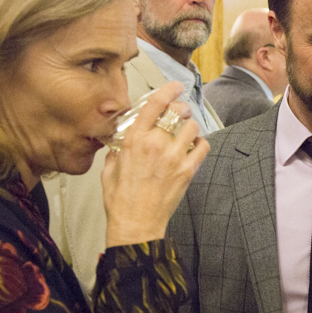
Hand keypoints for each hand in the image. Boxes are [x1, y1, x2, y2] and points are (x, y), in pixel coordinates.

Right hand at [102, 81, 208, 246]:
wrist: (135, 225)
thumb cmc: (120, 201)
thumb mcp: (108, 170)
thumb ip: (116, 151)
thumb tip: (119, 142)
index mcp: (133, 141)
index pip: (154, 104)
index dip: (168, 90)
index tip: (175, 87)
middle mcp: (154, 145)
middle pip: (177, 112)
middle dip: (181, 109)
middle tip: (181, 113)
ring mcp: (173, 158)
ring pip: (192, 127)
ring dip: (191, 126)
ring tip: (186, 132)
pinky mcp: (187, 171)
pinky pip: (203, 147)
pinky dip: (201, 144)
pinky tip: (194, 148)